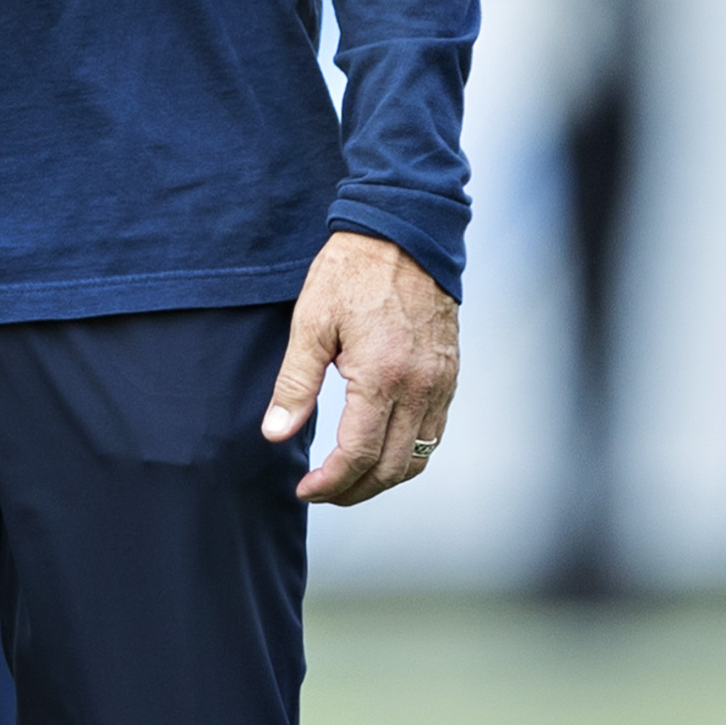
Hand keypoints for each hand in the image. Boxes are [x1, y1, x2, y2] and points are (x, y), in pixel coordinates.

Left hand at [262, 229, 459, 506]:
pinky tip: (380, 449)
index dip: (330, 483)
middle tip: (321, 491)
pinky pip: (434, 432)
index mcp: (382, 377)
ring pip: (418, 456)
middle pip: (392, 468)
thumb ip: (295, 384)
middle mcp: (420, 387)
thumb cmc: (352, 272)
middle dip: (354, 490)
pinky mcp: (449, 374)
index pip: (359, 455)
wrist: (404, 233)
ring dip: (383, 478)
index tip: (305, 489)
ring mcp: (440, 383)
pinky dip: (407, 454)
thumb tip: (276, 433)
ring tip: (348, 479)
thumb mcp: (311, 324)